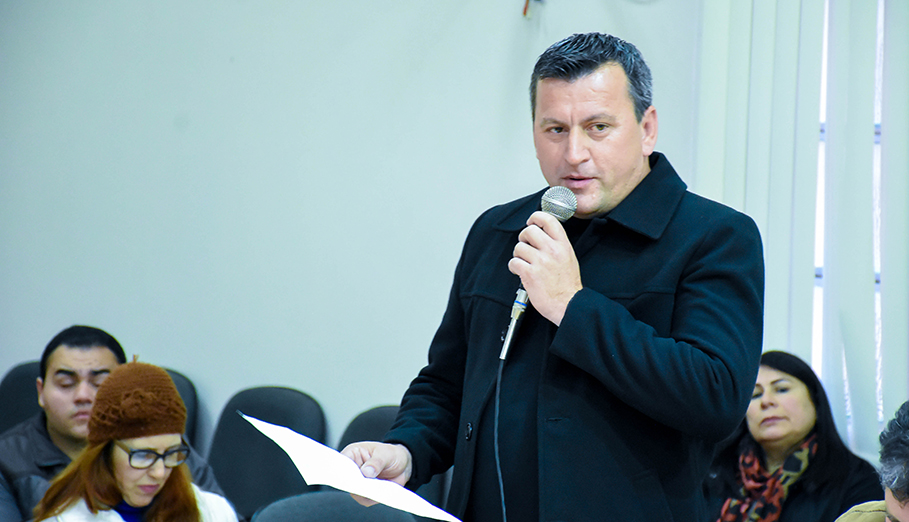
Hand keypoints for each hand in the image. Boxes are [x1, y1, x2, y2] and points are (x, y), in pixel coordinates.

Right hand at [340, 441, 412, 505]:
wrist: (403, 465)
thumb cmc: (392, 454)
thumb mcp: (386, 454)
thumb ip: (376, 462)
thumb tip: (366, 472)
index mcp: (353, 454)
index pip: (341, 462)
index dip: (341, 469)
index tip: (350, 475)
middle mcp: (353, 469)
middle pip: (346, 480)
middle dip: (354, 483)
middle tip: (366, 483)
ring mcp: (358, 482)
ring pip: (354, 492)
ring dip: (365, 492)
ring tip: (377, 488)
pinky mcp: (365, 493)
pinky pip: (365, 500)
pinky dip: (372, 498)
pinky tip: (381, 493)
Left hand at [508, 211, 581, 325]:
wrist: (568, 304)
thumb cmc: (568, 285)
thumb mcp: (569, 257)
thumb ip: (557, 244)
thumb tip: (541, 234)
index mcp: (563, 245)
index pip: (548, 219)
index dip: (535, 218)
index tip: (531, 223)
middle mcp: (552, 250)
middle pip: (529, 230)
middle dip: (523, 238)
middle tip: (525, 246)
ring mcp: (541, 262)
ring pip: (519, 247)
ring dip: (518, 255)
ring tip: (525, 263)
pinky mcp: (530, 274)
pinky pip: (514, 262)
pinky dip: (514, 267)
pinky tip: (521, 272)